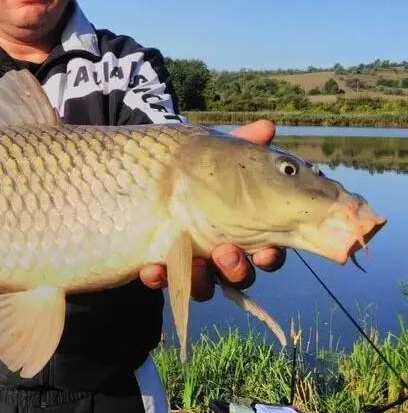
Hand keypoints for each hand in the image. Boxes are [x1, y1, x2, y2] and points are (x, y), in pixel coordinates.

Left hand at [138, 119, 286, 300]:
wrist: (142, 178)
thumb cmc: (194, 170)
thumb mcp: (214, 156)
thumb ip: (240, 144)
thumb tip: (267, 126)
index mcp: (245, 230)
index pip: (268, 252)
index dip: (270, 257)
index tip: (265, 251)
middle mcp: (222, 253)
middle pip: (240, 275)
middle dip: (235, 269)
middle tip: (225, 254)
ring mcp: (193, 264)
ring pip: (205, 286)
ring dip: (201, 280)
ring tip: (193, 265)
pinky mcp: (164, 268)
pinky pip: (164, 281)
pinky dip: (159, 278)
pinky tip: (150, 269)